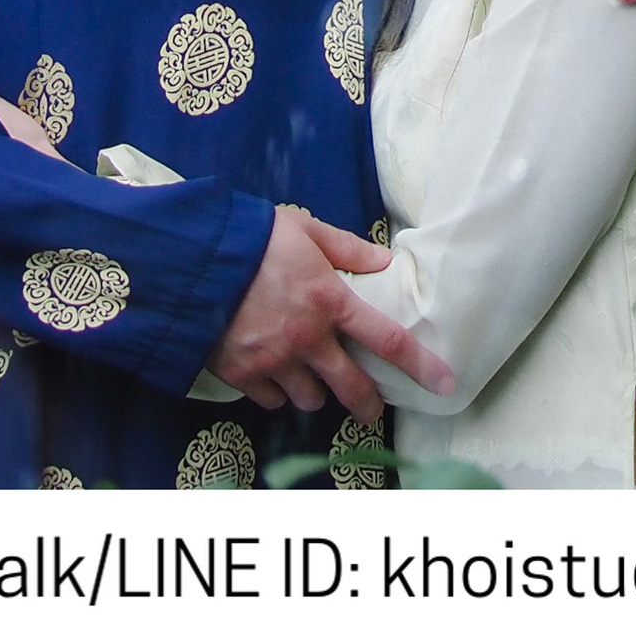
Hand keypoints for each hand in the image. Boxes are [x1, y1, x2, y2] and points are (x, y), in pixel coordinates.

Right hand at [204, 205, 449, 416]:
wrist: (191, 258)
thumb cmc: (252, 236)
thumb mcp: (304, 229)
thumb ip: (346, 247)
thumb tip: (384, 260)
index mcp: (330, 301)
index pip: (387, 340)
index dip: (421, 365)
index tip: (444, 383)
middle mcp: (308, 338)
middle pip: (352, 389)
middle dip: (366, 404)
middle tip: (368, 406)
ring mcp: (275, 360)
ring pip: (310, 399)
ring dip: (314, 392)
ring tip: (307, 376)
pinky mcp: (243, 373)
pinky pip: (272, 400)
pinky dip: (276, 392)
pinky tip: (271, 374)